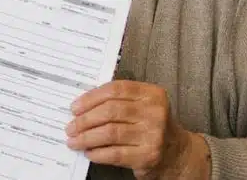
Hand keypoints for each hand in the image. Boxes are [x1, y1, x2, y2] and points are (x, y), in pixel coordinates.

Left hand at [67, 80, 209, 178]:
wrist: (176, 153)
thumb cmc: (149, 125)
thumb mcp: (141, 106)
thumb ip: (117, 100)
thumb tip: (79, 107)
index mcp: (152, 94)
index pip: (115, 90)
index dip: (90, 98)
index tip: (74, 107)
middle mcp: (155, 112)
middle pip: (110, 111)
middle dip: (84, 120)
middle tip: (70, 127)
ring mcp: (154, 135)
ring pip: (110, 133)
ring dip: (86, 138)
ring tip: (74, 141)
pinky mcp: (149, 156)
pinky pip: (115, 153)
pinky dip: (97, 153)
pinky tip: (89, 152)